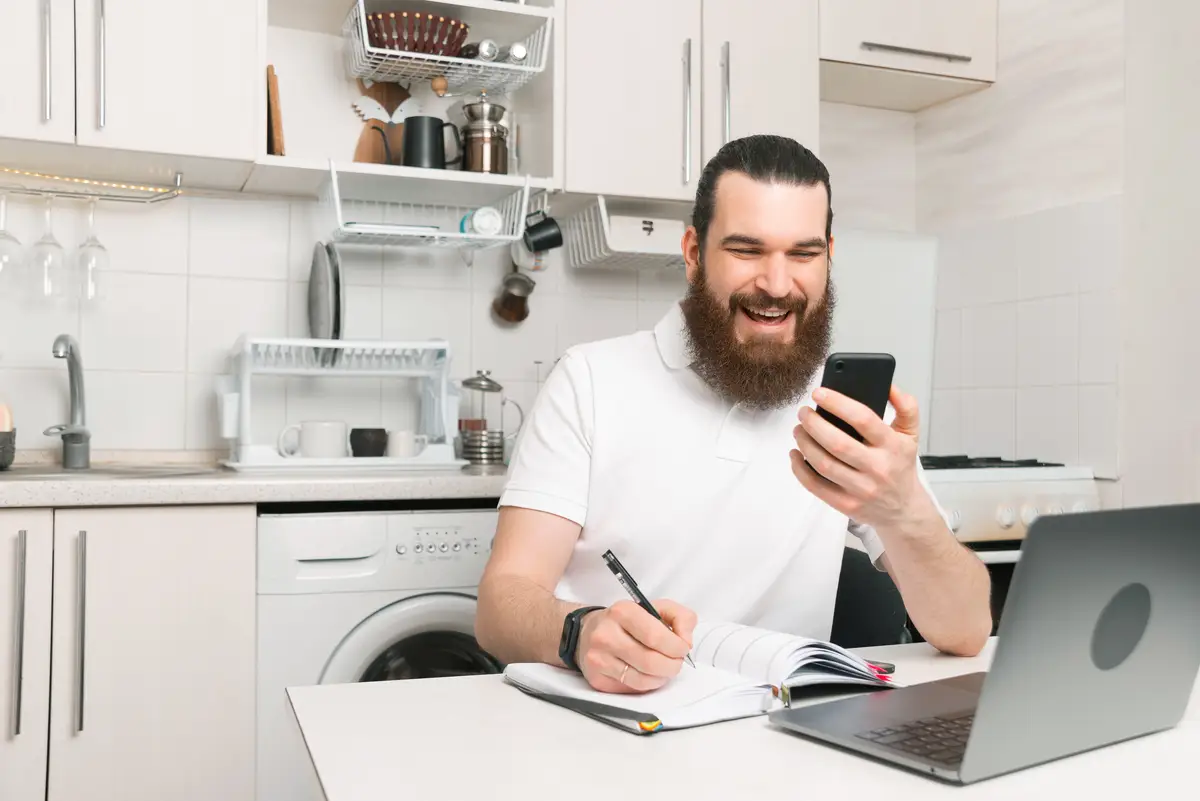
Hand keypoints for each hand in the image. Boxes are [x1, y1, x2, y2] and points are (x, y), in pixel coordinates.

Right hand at [576, 599, 696, 693]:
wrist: (587, 633)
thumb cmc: (627, 622)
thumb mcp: (655, 608)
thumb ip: (681, 617)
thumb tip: (686, 640)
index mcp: (622, 612)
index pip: (656, 636)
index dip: (676, 647)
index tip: (683, 648)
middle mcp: (606, 635)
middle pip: (651, 662)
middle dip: (672, 665)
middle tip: (676, 662)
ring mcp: (599, 659)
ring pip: (643, 680)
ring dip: (661, 677)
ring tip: (663, 668)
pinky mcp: (597, 679)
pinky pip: (632, 689)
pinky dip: (647, 684)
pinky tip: (647, 674)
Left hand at [790, 385, 933, 530]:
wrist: (903, 509)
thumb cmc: (900, 466)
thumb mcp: (910, 435)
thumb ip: (906, 407)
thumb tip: (889, 386)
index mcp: (892, 446)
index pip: (863, 419)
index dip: (837, 403)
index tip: (818, 393)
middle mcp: (878, 468)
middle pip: (837, 443)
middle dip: (813, 424)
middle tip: (803, 412)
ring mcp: (861, 489)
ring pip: (823, 464)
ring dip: (804, 443)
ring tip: (798, 429)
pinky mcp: (846, 505)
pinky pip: (816, 486)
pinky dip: (799, 469)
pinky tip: (795, 454)